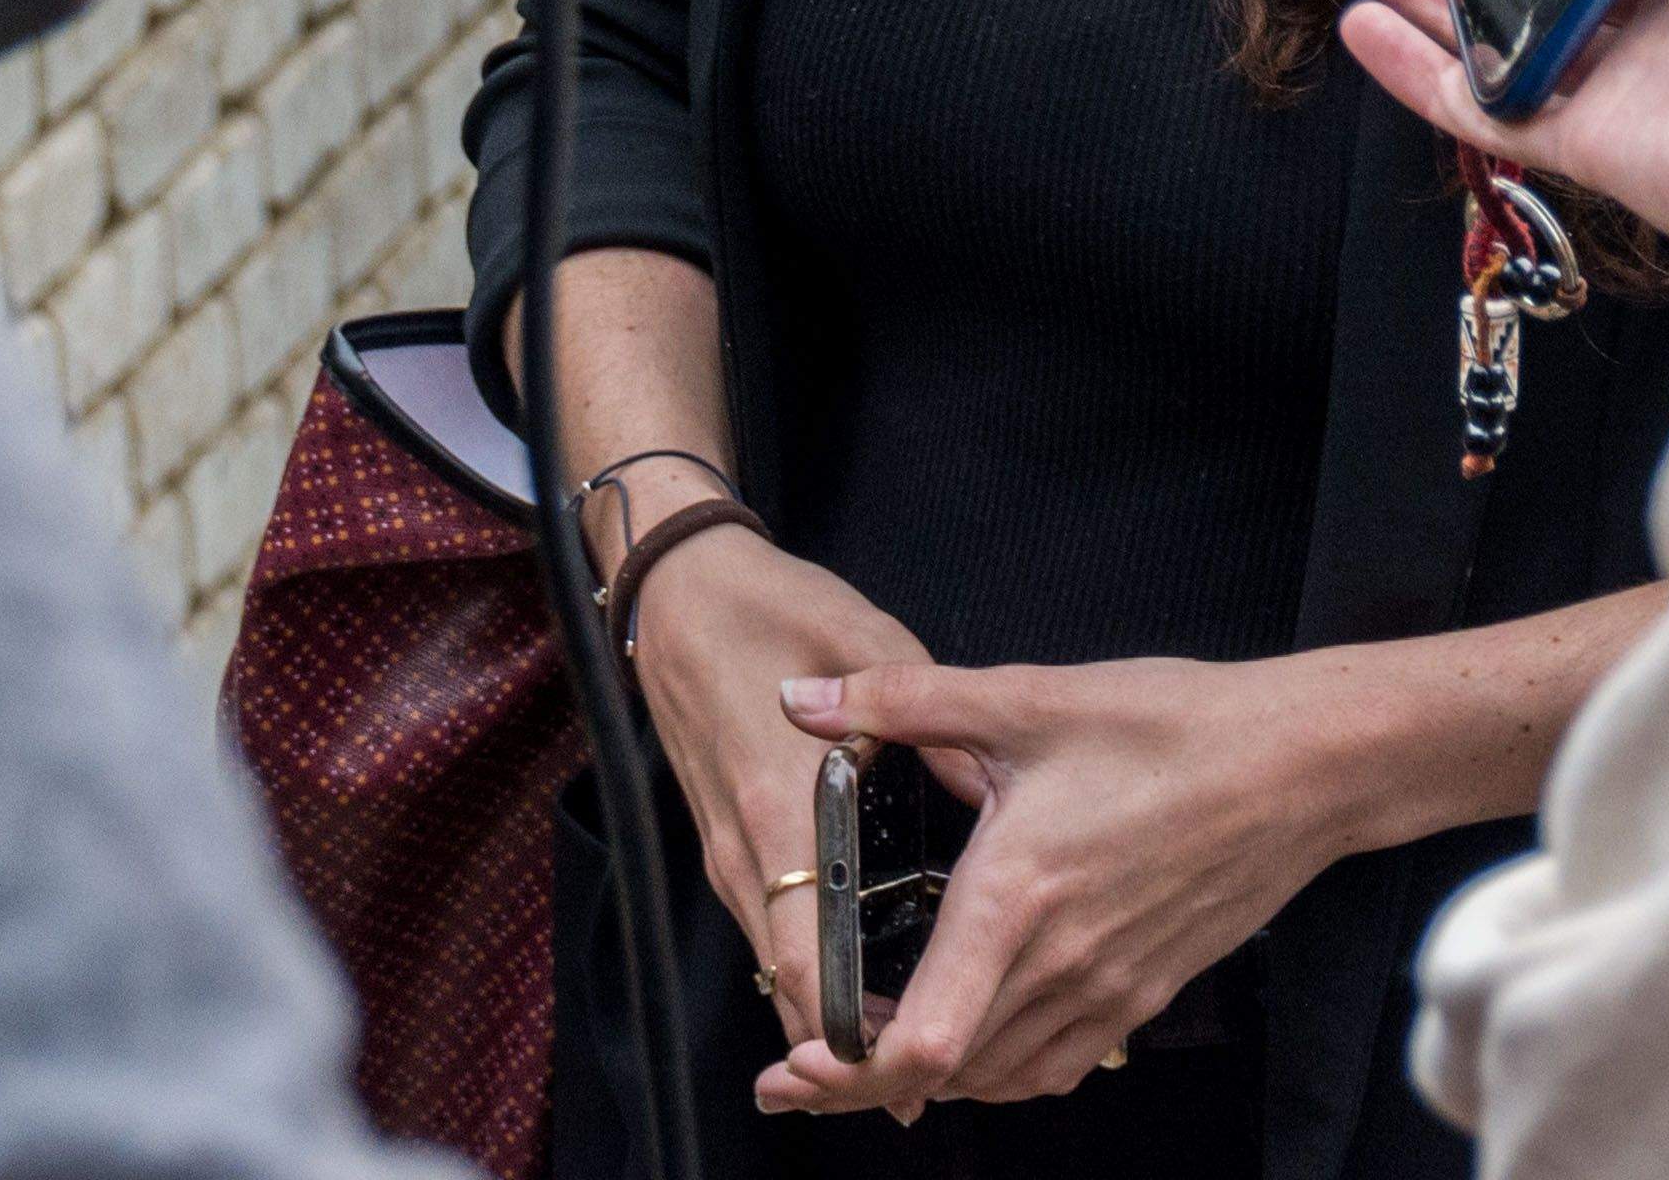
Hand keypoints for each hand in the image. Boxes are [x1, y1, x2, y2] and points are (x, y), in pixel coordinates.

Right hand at [614, 519, 947, 1052]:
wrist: (679, 591)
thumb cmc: (772, 608)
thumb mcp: (870, 642)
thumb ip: (929, 721)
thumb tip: (988, 787)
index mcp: (781, 810)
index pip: (811, 959)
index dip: (858, 1028)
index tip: (915, 1067)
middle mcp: (745, 853)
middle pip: (793, 987)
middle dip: (857, 1039)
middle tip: (933, 1078)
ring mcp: (728, 856)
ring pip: (778, 968)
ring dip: (834, 1010)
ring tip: (913, 1042)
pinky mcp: (725, 848)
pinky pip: (768, 933)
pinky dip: (812, 970)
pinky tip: (869, 977)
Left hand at [760, 654, 1362, 1118]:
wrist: (1301, 765)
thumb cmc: (1174, 728)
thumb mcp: (1029, 697)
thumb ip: (905, 702)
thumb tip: (805, 698)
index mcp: (1016, 900)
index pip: (919, 1042)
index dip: (845, 1073)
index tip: (792, 1070)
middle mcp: (1060, 965)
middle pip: (945, 1077)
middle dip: (862, 1083)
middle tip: (803, 1070)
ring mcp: (1110, 990)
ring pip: (999, 1077)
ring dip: (932, 1078)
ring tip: (876, 1052)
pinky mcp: (1146, 991)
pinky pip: (1057, 1063)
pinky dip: (1002, 1069)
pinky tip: (979, 1035)